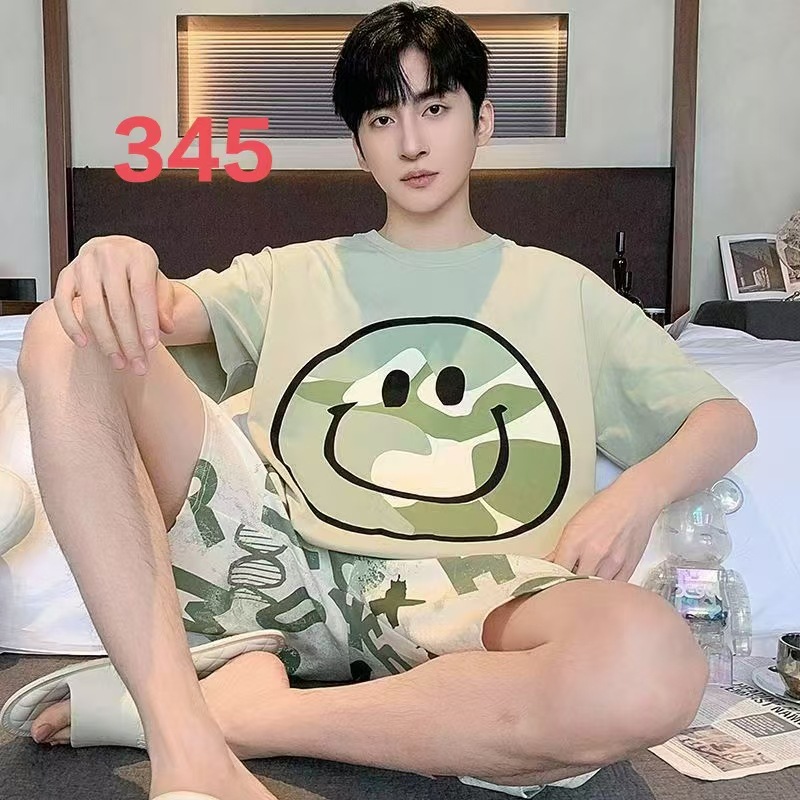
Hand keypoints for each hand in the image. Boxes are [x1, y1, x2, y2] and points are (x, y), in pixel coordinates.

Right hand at [53, 235, 175, 373]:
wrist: (113, 249)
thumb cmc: (137, 269)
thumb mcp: (158, 280)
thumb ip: (164, 302)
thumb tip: (167, 327)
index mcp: (138, 256)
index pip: (142, 292)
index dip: (146, 321)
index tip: (151, 346)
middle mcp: (109, 256)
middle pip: (118, 306)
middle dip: (129, 341)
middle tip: (138, 364)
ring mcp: (85, 264)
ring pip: (92, 308)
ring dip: (105, 340)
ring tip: (118, 361)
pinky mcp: (66, 273)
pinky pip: (62, 302)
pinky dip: (71, 325)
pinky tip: (84, 343)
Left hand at [544, 475, 662, 580]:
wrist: (635, 501)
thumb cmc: (606, 507)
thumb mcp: (575, 523)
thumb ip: (561, 547)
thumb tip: (550, 562)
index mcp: (575, 541)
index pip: (557, 571)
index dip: (553, 579)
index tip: (552, 580)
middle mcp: (593, 553)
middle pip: (575, 584)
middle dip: (570, 585)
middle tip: (568, 582)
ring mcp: (612, 562)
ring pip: (595, 588)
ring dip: (588, 588)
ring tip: (585, 581)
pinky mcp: (628, 567)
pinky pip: (612, 587)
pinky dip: (606, 588)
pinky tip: (601, 581)